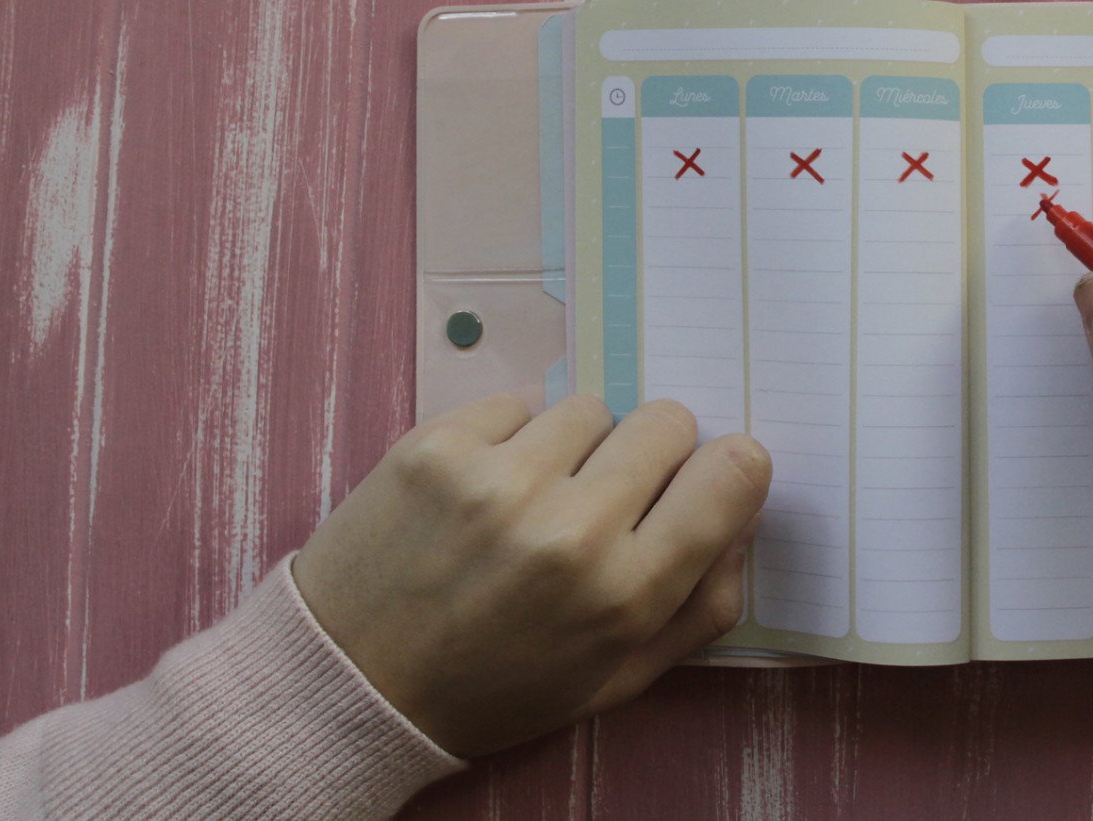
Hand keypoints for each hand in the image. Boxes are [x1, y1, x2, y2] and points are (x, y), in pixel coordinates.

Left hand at [292, 395, 769, 755]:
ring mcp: (500, 480)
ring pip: (592, 407)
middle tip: (608, 497)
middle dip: (653, 455)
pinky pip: (520, 402)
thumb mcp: (615, 680)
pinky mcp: (437, 446)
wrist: (349, 686)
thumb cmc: (495, 690)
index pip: (733, 474)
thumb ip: (699, 606)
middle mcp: (571, 530)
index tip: (702, 482)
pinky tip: (484, 489)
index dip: (729, 470)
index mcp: (624, 596)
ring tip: (535, 498)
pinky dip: (512, 437)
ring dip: (578, 446)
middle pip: (668, 421)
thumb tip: (743, 513)